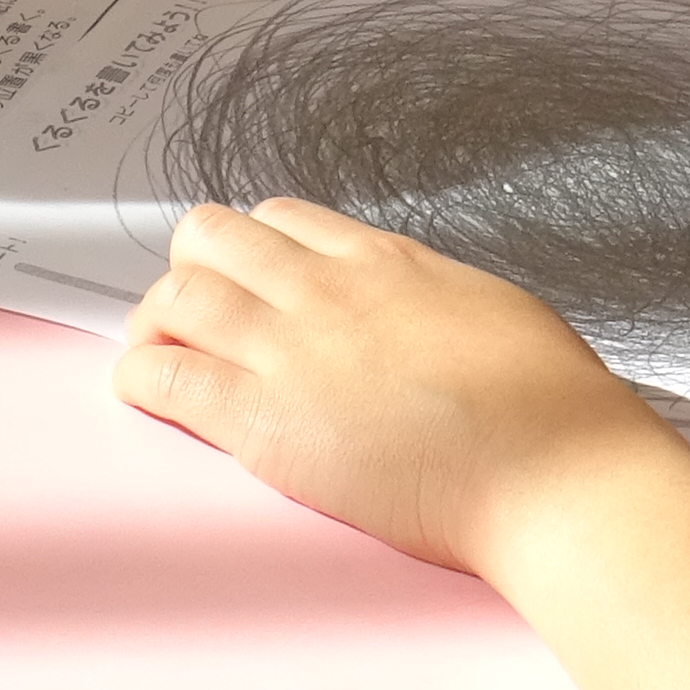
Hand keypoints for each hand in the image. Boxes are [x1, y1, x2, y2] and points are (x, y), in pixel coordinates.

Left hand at [113, 195, 687, 577]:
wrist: (549, 471)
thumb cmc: (546, 408)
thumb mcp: (489, 310)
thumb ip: (429, 300)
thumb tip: (417, 310)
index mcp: (382, 262)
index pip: (280, 218)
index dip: (252, 248)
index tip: (250, 282)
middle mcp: (324, 289)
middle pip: (211, 236)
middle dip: (192, 269)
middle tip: (196, 317)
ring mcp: (289, 348)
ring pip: (176, 293)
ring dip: (157, 321)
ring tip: (162, 354)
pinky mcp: (262, 419)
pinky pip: (164, 372)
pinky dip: (140, 376)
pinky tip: (146, 393)